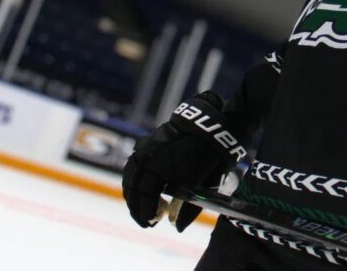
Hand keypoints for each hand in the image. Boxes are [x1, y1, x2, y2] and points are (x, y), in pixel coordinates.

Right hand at [121, 91, 246, 230]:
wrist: (215, 120)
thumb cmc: (213, 152)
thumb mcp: (206, 182)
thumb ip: (190, 206)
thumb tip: (178, 226)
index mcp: (160, 167)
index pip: (144, 196)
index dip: (144, 212)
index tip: (150, 223)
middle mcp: (149, 156)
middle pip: (133, 185)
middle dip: (137, 205)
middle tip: (147, 219)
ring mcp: (148, 145)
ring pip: (130, 172)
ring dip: (133, 190)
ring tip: (142, 204)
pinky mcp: (150, 139)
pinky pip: (136, 160)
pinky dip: (135, 175)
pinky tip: (143, 184)